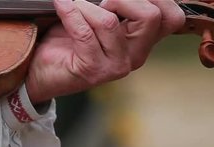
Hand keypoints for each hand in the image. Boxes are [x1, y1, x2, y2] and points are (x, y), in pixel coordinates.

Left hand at [25, 0, 185, 104]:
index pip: (171, 17)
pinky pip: (85, 32)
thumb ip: (117, 5)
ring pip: (110, 22)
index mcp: (143, 42)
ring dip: (86, 6)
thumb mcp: (100, 18)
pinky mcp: (92, 70)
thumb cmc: (69, 43)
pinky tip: (62, 6)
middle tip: (100, 2)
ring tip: (72, 4)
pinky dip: (71, 13)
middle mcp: (135, 56)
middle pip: (152, 16)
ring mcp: (115, 66)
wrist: (42, 73)